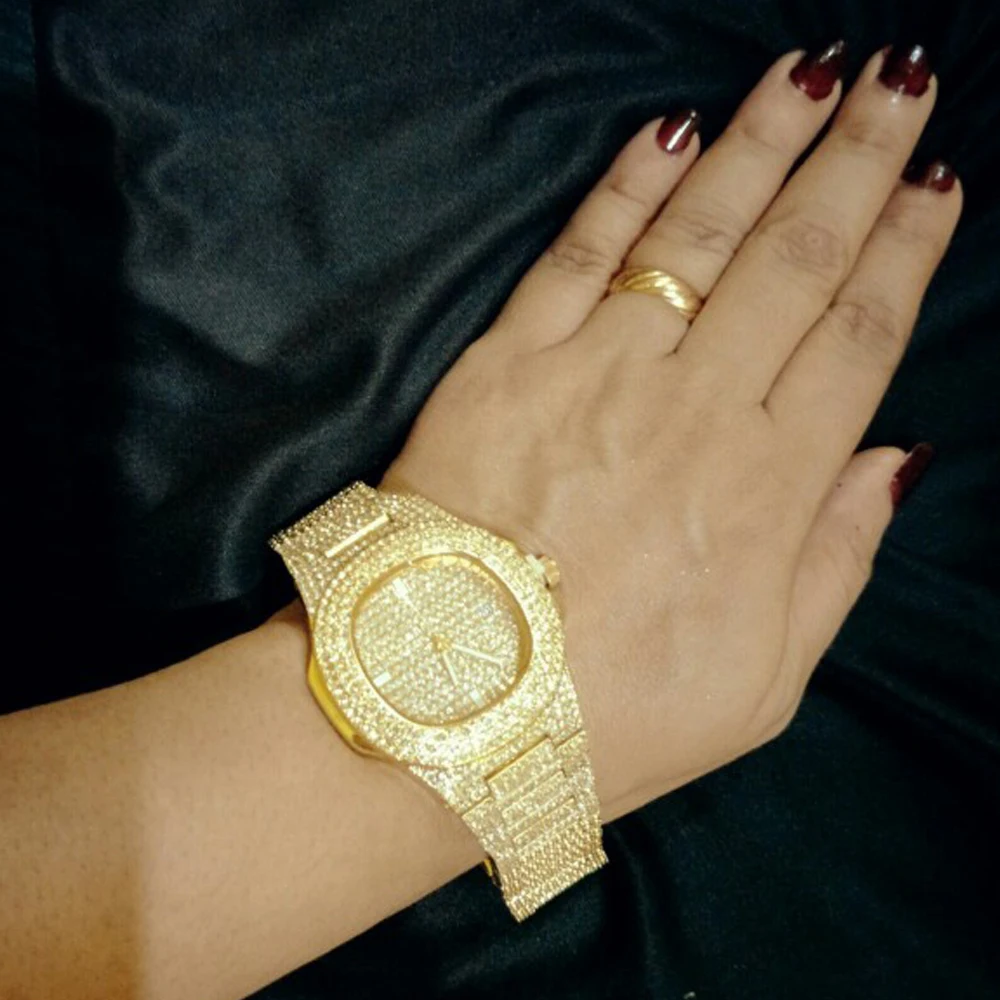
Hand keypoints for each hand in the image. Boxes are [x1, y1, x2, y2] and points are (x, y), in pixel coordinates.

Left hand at [380, 45, 960, 819]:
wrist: (441, 711)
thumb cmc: (606, 717)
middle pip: (795, 261)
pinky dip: (626, 189)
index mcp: (766, 492)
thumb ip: (834, 564)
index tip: (939, 182)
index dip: (906, 250)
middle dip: (856, 162)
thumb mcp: (760, 686)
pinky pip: (577, 256)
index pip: (858, 337)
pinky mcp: (504, 366)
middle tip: (901, 82)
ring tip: (810, 76)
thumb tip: (895, 459)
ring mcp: (594, 376)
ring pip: (697, 236)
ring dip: (760, 144)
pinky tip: (669, 131)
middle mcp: (692, 412)